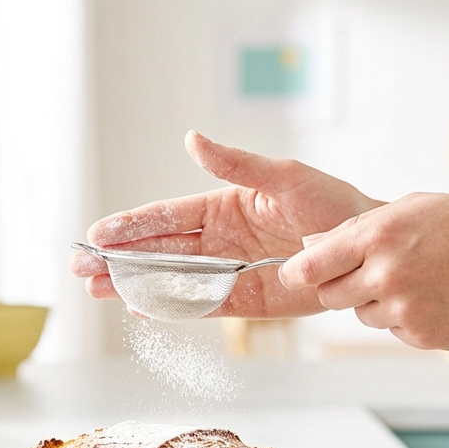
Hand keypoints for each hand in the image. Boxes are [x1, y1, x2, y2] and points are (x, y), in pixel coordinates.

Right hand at [71, 131, 381, 317]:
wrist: (369, 249)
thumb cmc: (334, 206)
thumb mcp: (285, 177)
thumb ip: (237, 164)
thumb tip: (192, 138)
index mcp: (223, 206)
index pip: (166, 216)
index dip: (131, 225)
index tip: (98, 233)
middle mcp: (219, 240)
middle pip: (157, 250)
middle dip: (117, 258)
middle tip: (79, 266)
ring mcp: (229, 272)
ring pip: (170, 280)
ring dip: (132, 284)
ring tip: (94, 288)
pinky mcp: (246, 302)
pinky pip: (201, 306)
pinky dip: (170, 309)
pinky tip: (138, 309)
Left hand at [279, 193, 448, 349]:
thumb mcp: (414, 207)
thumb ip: (357, 228)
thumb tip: (310, 247)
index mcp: (378, 236)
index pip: (309, 267)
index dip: (297, 272)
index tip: (295, 273)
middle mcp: (386, 276)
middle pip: (329, 296)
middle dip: (340, 284)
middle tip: (370, 270)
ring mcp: (404, 311)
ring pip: (362, 314)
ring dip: (376, 300)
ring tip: (418, 278)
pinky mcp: (421, 337)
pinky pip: (392, 330)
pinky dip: (405, 317)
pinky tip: (436, 296)